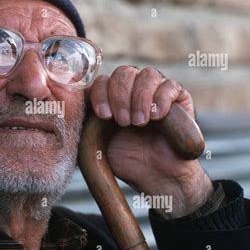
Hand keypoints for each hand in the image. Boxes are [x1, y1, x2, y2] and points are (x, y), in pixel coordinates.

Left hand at [86, 66, 213, 217]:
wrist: (156, 176)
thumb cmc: (125, 159)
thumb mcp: (97, 141)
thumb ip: (86, 121)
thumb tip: (71, 102)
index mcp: (110, 96)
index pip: (101, 81)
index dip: (101, 95)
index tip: (104, 116)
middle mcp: (132, 88)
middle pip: (123, 73)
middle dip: (120, 96)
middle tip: (123, 122)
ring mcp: (155, 90)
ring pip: (147, 75)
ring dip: (140, 98)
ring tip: (139, 123)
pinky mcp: (178, 97)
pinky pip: (170, 85)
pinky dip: (161, 98)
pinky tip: (156, 116)